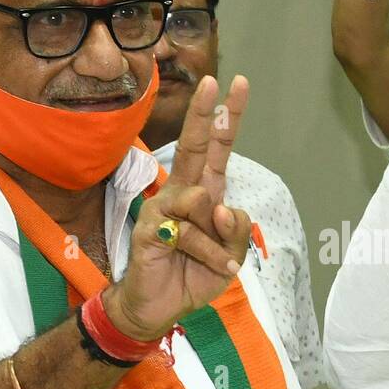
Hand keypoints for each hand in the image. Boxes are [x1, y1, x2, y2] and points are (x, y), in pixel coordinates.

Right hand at [105, 75, 251, 339]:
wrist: (160, 308)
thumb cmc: (194, 275)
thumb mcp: (231, 257)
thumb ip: (236, 231)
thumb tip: (223, 208)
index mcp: (206, 193)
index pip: (219, 149)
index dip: (227, 117)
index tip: (238, 84)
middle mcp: (184, 192)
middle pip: (196, 146)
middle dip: (206, 114)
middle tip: (214, 81)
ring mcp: (163, 207)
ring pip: (202, 200)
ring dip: (217, 237)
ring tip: (216, 261)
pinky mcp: (150, 227)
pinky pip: (189, 231)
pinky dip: (208, 251)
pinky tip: (212, 266)